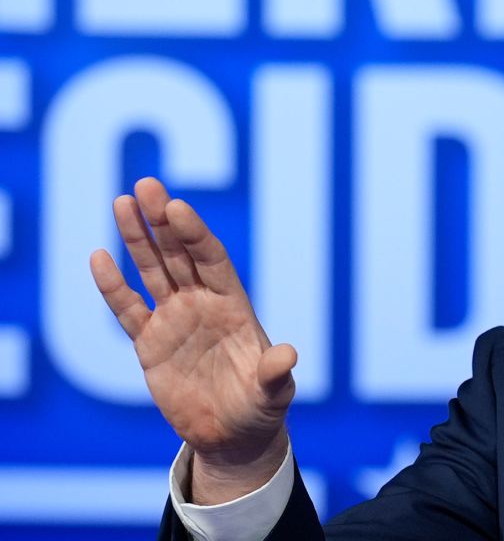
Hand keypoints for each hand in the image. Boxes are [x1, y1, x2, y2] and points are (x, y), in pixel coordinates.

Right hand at [89, 177, 296, 502]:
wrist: (232, 435)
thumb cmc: (259, 408)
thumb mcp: (272, 392)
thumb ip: (275, 373)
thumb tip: (288, 355)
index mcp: (233, 305)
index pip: (211, 259)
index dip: (194, 234)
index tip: (177, 207)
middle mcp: (202, 303)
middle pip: (179, 254)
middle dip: (162, 221)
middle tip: (146, 185)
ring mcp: (174, 320)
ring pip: (153, 270)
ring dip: (137, 238)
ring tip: (121, 201)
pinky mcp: (149, 344)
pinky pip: (128, 309)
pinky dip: (113, 286)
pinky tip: (99, 257)